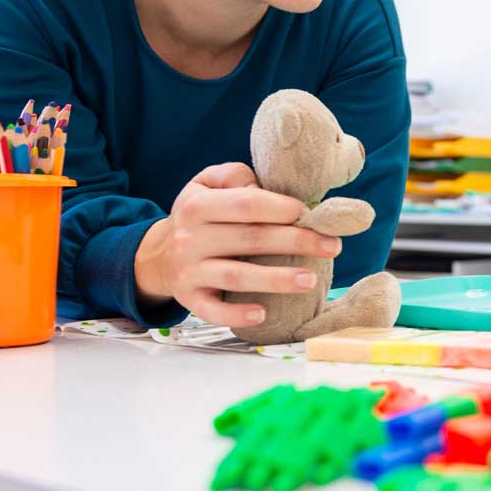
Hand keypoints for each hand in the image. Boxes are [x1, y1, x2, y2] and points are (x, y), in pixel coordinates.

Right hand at [133, 162, 342, 326]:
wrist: (159, 255)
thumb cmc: (198, 215)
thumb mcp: (205, 183)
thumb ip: (235, 176)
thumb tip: (265, 188)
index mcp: (197, 205)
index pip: (246, 204)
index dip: (282, 208)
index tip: (311, 213)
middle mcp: (190, 239)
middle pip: (250, 239)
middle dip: (295, 241)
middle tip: (331, 246)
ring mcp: (189, 271)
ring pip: (236, 276)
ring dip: (276, 279)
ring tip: (311, 280)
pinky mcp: (190, 299)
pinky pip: (213, 310)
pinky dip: (237, 314)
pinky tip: (264, 313)